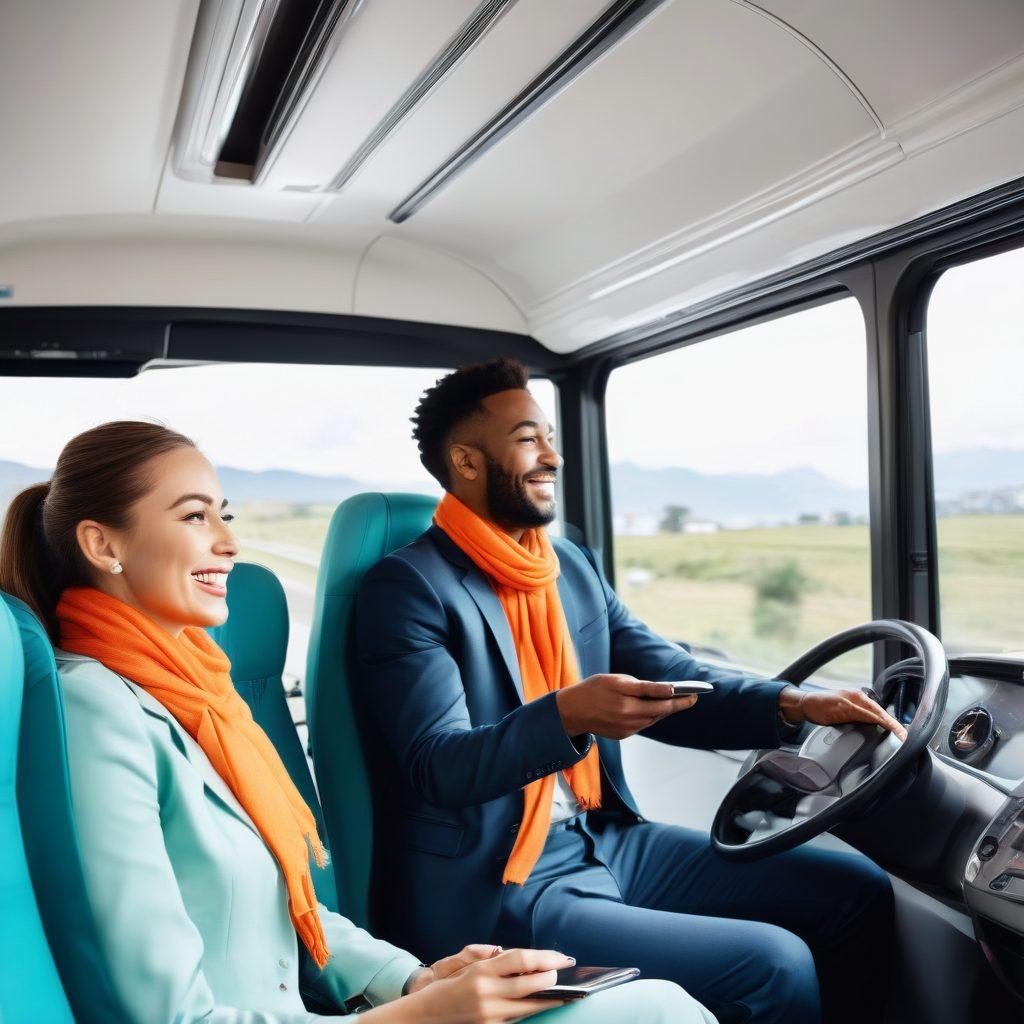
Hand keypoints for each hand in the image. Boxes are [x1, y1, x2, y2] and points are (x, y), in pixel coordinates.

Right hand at [393, 948, 574, 1023]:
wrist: (425, 1015)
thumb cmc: (449, 986)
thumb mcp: (469, 967)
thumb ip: (496, 962)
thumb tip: (527, 960)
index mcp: (481, 971)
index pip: (521, 960)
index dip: (545, 957)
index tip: (561, 957)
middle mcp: (486, 993)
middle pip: (530, 984)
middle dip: (551, 979)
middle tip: (564, 973)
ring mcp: (489, 1015)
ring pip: (527, 1005)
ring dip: (546, 998)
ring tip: (561, 992)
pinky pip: (516, 1018)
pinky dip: (529, 1009)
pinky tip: (540, 1004)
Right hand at [556, 674, 698, 739]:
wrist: (573, 711)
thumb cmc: (594, 689)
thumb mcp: (614, 679)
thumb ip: (638, 685)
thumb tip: (661, 691)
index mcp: (622, 694)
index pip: (651, 691)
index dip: (669, 691)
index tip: (686, 690)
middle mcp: (625, 713)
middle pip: (658, 708)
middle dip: (677, 704)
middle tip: (693, 698)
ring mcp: (625, 726)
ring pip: (653, 718)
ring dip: (665, 710)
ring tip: (680, 702)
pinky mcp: (624, 734)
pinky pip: (643, 724)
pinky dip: (651, 716)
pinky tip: (657, 709)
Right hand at [777, 685, 907, 741]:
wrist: (806, 703)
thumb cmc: (825, 707)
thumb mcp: (844, 711)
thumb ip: (858, 717)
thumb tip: (873, 729)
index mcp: (859, 698)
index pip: (879, 712)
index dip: (893, 723)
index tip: (903, 734)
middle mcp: (856, 697)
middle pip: (880, 712)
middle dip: (894, 725)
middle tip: (905, 736)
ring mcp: (849, 701)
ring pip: (873, 713)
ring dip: (887, 723)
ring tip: (898, 733)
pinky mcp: (841, 706)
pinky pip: (860, 714)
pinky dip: (872, 719)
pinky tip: (880, 724)